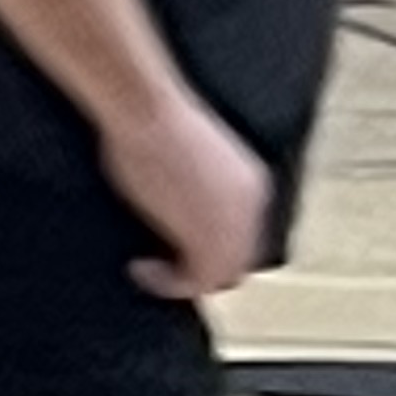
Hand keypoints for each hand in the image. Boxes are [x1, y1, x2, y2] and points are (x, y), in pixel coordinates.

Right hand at [106, 89, 271, 301]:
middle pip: (236, 263)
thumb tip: (178, 227)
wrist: (147, 112)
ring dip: (179, 280)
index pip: (244, 240)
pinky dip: (166, 284)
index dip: (211, 252)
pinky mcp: (209, 238)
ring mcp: (235, 225)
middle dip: (198, 270)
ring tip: (148, 268)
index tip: (176, 252)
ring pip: (217, 277)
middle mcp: (254, 208)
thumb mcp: (190, 164)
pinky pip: (195, 283)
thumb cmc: (155, 124)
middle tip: (161, 269)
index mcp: (253, 186)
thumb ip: (197, 198)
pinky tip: (142, 269)